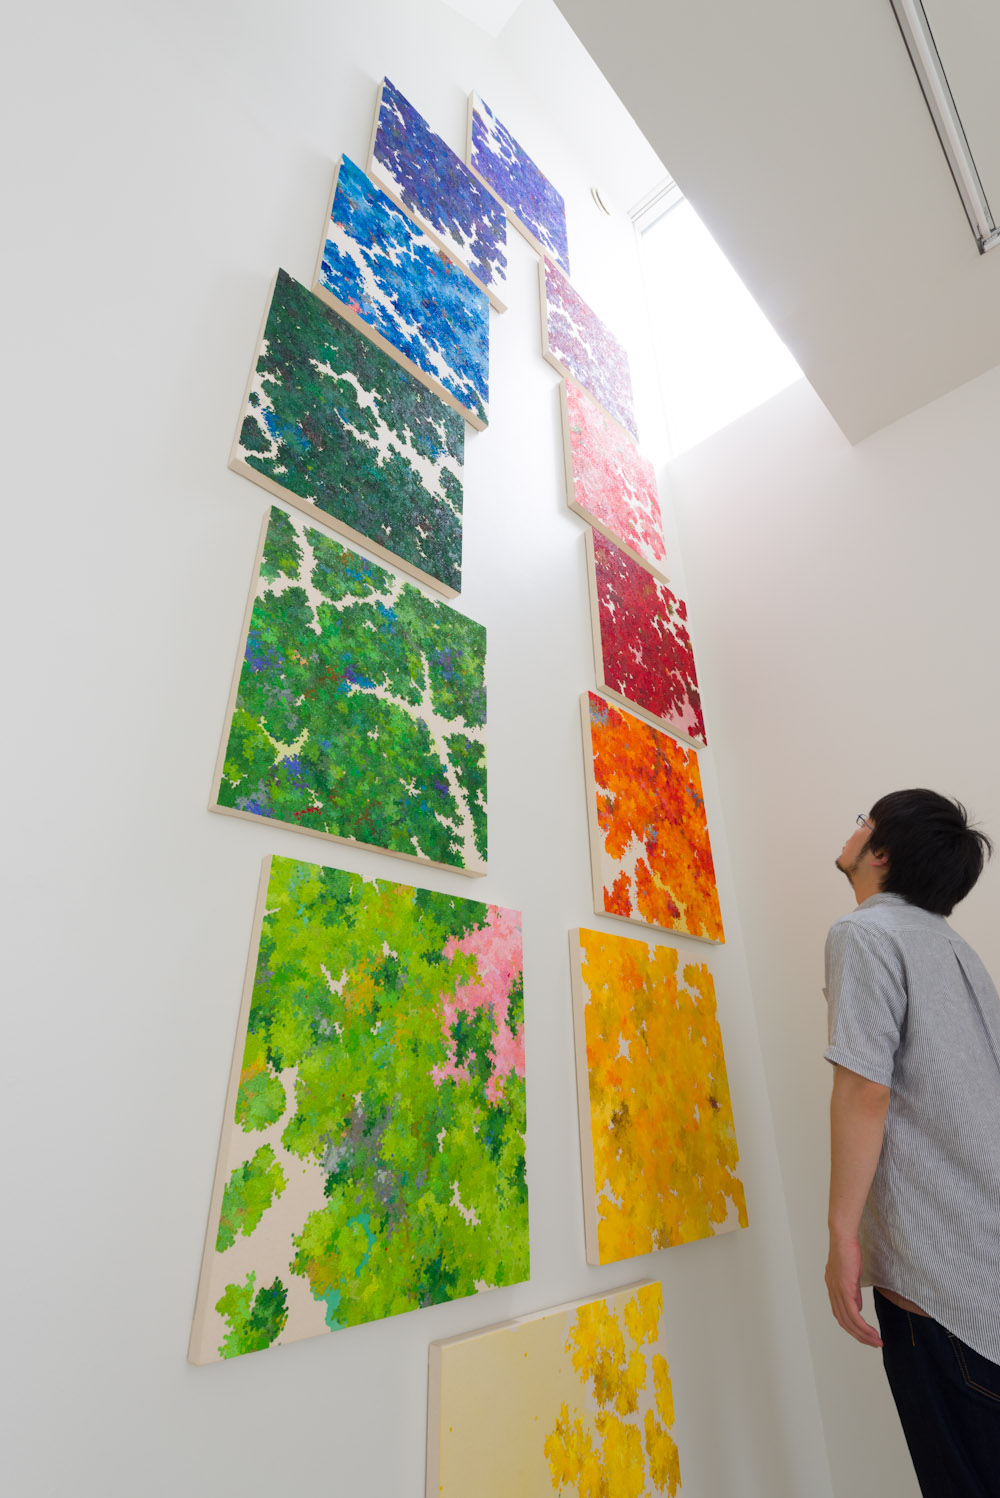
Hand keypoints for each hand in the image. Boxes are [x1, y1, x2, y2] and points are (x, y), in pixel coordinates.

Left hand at [825, 1233, 882, 1347]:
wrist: (843, 1236)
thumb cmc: (848, 1250)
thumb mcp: (852, 1275)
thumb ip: (854, 1292)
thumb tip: (858, 1308)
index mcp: (833, 1289)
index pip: (841, 1314)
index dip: (852, 1327)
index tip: (866, 1335)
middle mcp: (832, 1292)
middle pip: (844, 1322)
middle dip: (859, 1336)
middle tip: (874, 1344)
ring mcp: (837, 1291)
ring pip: (849, 1321)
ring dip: (863, 1335)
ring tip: (877, 1342)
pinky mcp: (844, 1289)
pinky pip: (853, 1314)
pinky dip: (862, 1326)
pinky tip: (871, 1332)